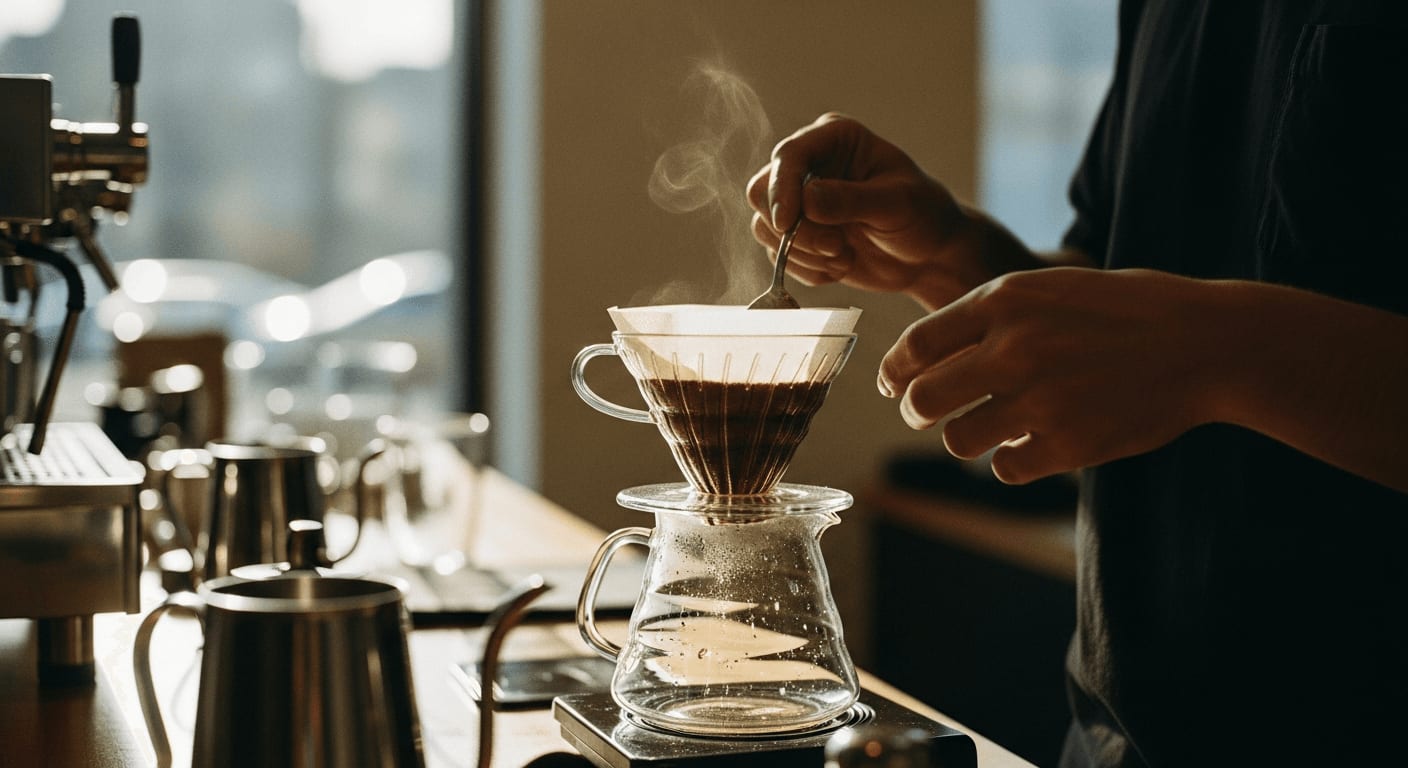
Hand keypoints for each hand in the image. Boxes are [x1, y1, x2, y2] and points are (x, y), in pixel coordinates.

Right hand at [746, 113, 997, 309]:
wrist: (929, 254)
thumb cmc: (924, 216)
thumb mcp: (896, 204)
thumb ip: (852, 200)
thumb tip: (807, 201)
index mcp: (834, 139)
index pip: (788, 156)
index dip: (781, 189)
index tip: (787, 223)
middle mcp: (810, 165)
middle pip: (763, 191)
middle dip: (795, 229)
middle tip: (835, 248)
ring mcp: (800, 202)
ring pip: (765, 228)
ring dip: (803, 253)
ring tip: (845, 256)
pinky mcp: (797, 235)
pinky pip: (778, 257)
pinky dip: (807, 270)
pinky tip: (841, 266)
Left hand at [877, 268, 1223, 483]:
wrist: (1206, 343)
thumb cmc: (1128, 309)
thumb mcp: (1052, 287)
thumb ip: (992, 315)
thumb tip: (930, 352)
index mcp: (1004, 301)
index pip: (917, 345)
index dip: (894, 371)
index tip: (893, 385)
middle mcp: (1013, 349)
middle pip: (924, 399)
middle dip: (916, 411)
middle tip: (924, 415)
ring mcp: (1039, 399)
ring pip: (959, 439)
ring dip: (965, 438)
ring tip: (987, 430)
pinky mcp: (1067, 443)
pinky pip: (1005, 469)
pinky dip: (1010, 462)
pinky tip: (1028, 447)